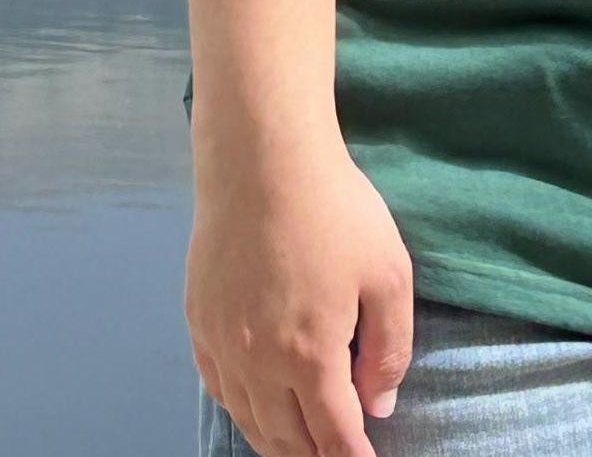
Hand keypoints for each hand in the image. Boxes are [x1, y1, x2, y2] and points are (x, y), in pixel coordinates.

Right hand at [188, 127, 417, 456]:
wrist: (262, 166)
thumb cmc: (336, 213)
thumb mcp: (389, 273)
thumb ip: (389, 345)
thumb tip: (379, 403)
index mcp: (309, 356)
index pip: (333, 432)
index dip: (351, 456)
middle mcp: (258, 364)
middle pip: (286, 436)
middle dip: (314, 456)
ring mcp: (222, 347)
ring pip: (249, 420)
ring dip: (277, 443)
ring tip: (301, 449)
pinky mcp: (199, 325)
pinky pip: (220, 390)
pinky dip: (243, 412)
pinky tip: (257, 410)